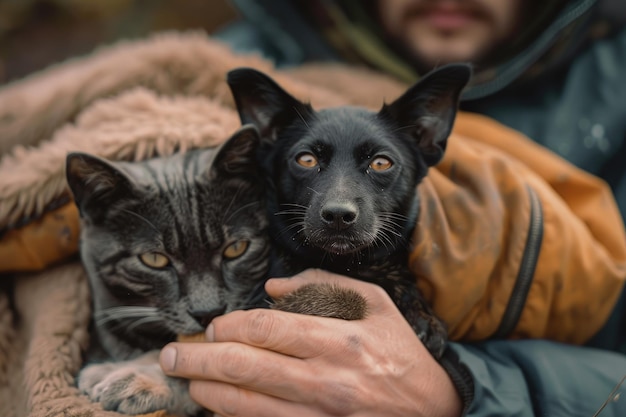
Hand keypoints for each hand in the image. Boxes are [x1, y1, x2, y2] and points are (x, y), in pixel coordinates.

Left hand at [160, 269, 461, 416]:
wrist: (432, 408)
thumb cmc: (400, 352)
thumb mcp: (374, 303)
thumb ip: (324, 284)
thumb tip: (272, 288)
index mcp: (339, 339)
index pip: (266, 329)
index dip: (230, 326)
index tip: (214, 327)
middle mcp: (326, 380)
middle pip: (245, 368)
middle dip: (199, 359)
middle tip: (172, 355)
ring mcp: (320, 416)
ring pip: (245, 406)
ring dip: (207, 393)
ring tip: (186, 381)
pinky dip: (234, 416)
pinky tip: (219, 406)